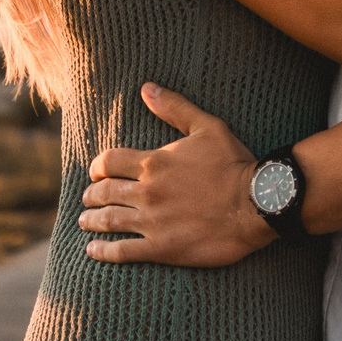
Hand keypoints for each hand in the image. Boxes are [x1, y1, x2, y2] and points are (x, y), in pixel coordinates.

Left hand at [76, 84, 276, 265]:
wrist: (257, 203)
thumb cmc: (234, 163)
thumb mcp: (207, 127)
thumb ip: (174, 108)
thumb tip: (146, 88)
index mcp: (153, 163)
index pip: (109, 163)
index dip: (97, 167)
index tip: (95, 173)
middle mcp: (147, 192)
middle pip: (104, 192)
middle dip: (92, 195)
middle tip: (87, 199)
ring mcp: (152, 222)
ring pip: (109, 221)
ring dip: (92, 221)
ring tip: (85, 222)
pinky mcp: (163, 248)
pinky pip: (123, 251)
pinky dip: (104, 251)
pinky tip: (93, 251)